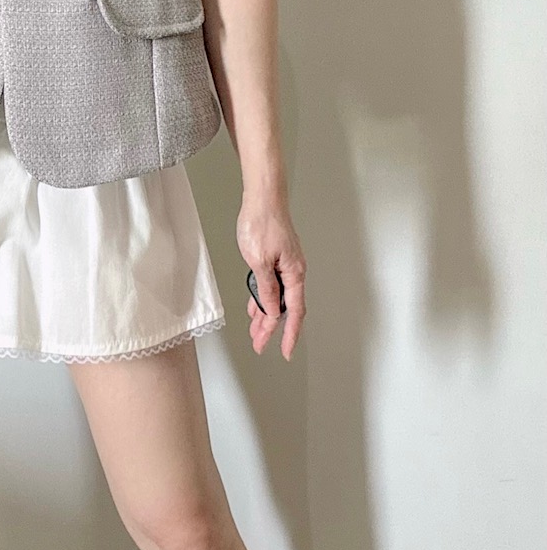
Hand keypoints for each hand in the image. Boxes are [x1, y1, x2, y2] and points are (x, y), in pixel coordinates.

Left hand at [236, 196, 305, 359]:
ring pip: (276, 297)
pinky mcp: (276, 258)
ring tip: (255, 333)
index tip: (286, 351)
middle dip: (272, 329)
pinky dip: (262, 298)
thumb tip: (272, 311)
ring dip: (265, 315)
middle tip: (260, 345)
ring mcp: (285, 265)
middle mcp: (293, 271)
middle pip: (285, 308)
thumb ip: (266, 289)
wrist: (262, 198)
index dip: (290, 334)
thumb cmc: (262, 224)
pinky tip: (254, 307)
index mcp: (294, 274)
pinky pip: (271, 285)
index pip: (294, 312)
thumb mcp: (259, 262)